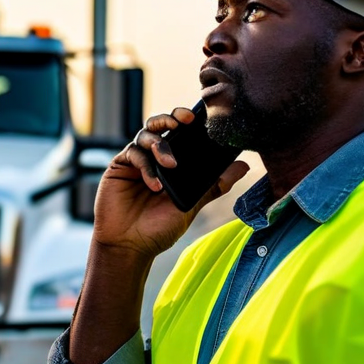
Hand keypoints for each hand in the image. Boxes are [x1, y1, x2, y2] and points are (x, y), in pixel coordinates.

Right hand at [92, 106, 249, 257]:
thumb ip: (214, 185)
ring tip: (170, 165)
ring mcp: (136, 161)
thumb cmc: (159, 228)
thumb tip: (244, 166)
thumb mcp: (192, 205)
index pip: (181, 134)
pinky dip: (146, 166)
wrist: (130, 247)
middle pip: (160, 125)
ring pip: (146, 135)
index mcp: (172, 164)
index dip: (187, 121)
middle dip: (171, 117)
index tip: (199, 117)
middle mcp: (153, 159)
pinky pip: (133, 154)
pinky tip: (154, 185)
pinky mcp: (119, 167)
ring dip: (160, 145)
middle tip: (183, 121)